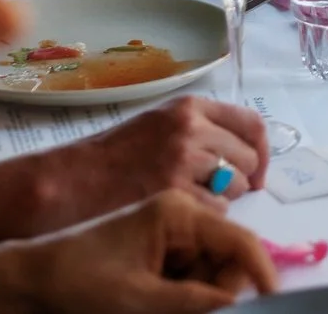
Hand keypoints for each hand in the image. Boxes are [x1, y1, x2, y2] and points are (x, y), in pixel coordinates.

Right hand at [0, 98, 272, 246]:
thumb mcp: (156, 126)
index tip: (258, 171)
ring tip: (189, 203)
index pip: (251, 123)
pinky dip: (204, 219)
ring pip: (235, 188)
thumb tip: (237, 149)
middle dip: (241, 180)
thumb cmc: (107, 158)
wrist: (67, 182)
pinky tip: (179, 217)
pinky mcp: (174, 193)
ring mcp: (184, 161)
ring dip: (221, 201)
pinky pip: (214, 211)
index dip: (261, 151)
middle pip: (248, 158)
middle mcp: (191, 129)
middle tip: (217, 194)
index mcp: (189, 108)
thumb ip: (197, 130)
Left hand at [0, 190, 278, 313]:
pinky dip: (190, 278)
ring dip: (205, 281)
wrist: (31, 276)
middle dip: (223, 280)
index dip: (260, 272)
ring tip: (165, 298)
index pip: (240, 238)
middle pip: (230, 247)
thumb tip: (241, 301)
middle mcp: (181, 204)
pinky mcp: (159, 231)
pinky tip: (162, 290)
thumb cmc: (80, 280)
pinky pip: (195, 257)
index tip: (272, 300)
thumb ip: (198, 300)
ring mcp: (170, 215)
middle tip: (190, 303)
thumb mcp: (141, 299)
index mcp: (178, 208)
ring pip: (215, 255)